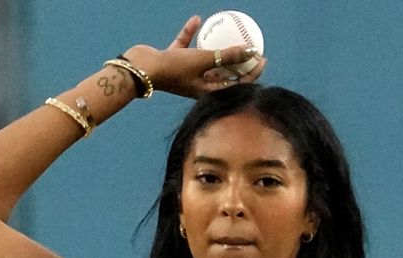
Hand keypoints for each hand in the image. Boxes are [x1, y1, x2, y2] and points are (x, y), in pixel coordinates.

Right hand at [122, 15, 266, 98]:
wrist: (141, 70)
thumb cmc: (174, 69)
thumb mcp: (206, 61)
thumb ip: (229, 56)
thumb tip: (252, 51)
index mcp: (208, 92)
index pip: (237, 84)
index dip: (252, 73)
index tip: (261, 58)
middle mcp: (198, 85)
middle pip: (224, 73)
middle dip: (238, 61)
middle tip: (250, 47)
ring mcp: (185, 73)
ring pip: (205, 60)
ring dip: (215, 48)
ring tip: (227, 35)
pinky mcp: (172, 61)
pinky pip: (185, 46)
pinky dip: (191, 35)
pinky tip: (196, 19)